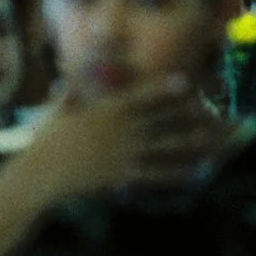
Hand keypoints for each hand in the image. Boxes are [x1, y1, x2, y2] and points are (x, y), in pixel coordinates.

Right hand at [11, 82, 222, 204]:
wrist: (43, 173)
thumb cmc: (49, 139)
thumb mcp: (59, 110)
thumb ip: (70, 94)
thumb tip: (70, 80)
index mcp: (108, 111)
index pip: (142, 96)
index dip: (164, 88)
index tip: (185, 81)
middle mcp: (122, 130)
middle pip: (161, 119)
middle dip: (186, 113)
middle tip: (211, 109)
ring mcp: (125, 154)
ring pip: (164, 145)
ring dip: (190, 140)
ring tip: (211, 137)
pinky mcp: (125, 175)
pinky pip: (156, 173)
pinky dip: (177, 171)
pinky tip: (195, 171)